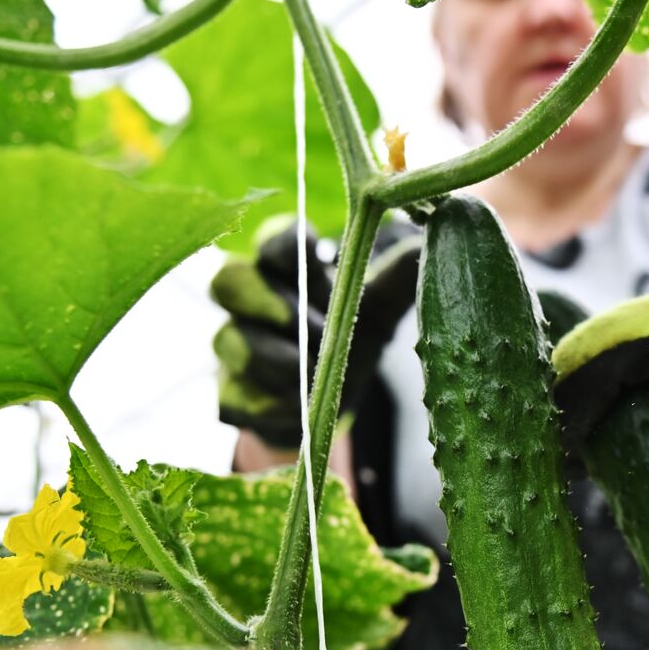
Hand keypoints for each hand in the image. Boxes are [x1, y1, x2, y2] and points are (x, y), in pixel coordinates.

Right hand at [211, 216, 420, 448]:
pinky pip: (232, 396)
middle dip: (274, 305)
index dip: (286, 242)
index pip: (271, 239)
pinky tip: (296, 410)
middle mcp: (246, 300)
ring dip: (278, 361)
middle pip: (228, 280)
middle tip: (316, 331)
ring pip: (229, 341)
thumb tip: (421, 244)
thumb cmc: (349, 339)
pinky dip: (270, 406)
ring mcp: (230, 346)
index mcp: (283, 268)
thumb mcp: (378, 309)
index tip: (316, 251)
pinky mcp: (227, 394)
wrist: (330, 404)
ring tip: (313, 378)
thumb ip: (398, 277)